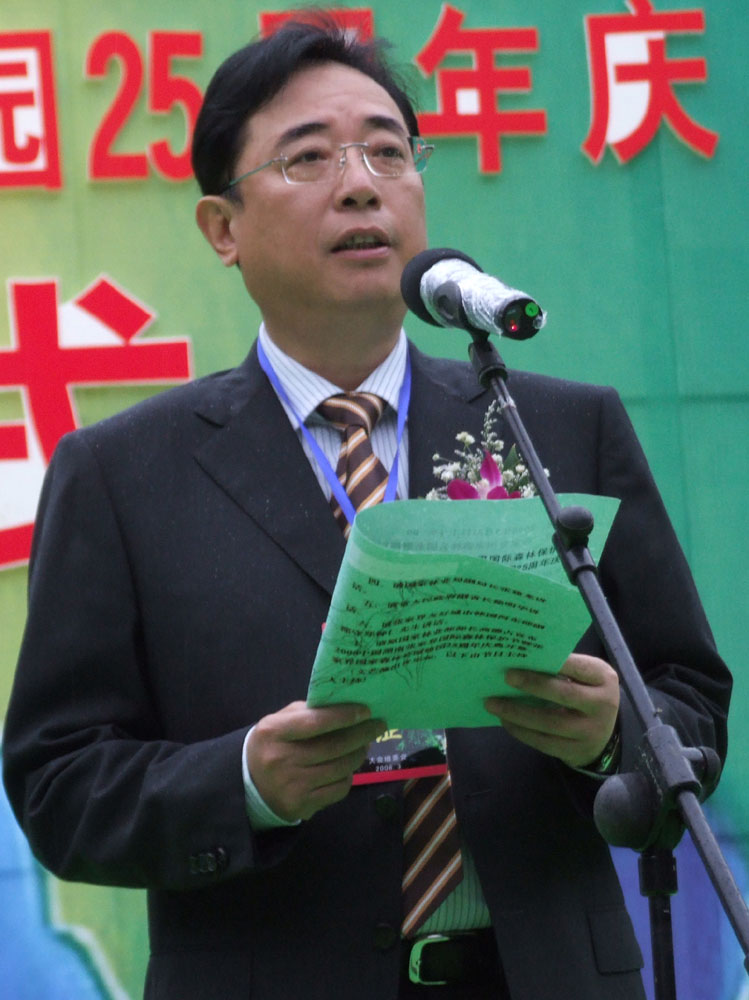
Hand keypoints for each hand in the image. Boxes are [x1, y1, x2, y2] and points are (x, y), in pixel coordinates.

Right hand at [246, 701, 386, 821]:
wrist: (250, 785)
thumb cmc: (272, 745)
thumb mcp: (279, 721)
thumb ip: (307, 712)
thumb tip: (346, 707)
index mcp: (274, 732)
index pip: (316, 722)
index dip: (344, 716)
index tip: (365, 711)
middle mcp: (282, 759)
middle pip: (334, 747)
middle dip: (362, 735)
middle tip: (377, 726)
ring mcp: (292, 785)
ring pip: (340, 769)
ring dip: (358, 755)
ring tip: (364, 745)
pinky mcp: (301, 805)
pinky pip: (337, 789)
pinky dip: (348, 777)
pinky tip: (347, 768)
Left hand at [484, 654, 619, 767]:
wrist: (604, 734)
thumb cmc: (586, 693)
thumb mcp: (585, 676)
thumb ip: (564, 668)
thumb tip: (522, 660)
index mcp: (603, 679)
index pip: (577, 667)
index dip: (551, 662)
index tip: (523, 657)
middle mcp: (602, 706)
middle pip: (563, 694)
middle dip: (532, 684)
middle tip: (505, 677)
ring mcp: (590, 732)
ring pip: (549, 722)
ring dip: (517, 712)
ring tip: (493, 703)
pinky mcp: (575, 752)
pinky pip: (543, 742)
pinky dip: (521, 731)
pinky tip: (505, 720)